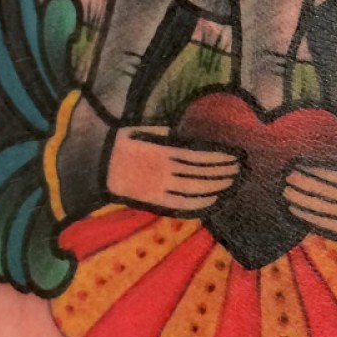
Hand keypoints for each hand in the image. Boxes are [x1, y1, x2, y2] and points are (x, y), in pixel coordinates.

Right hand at [107, 125, 238, 215]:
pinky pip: (181, 206)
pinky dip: (200, 204)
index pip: (199, 156)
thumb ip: (169, 133)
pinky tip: (214, 199)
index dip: (219, 158)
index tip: (235, 155)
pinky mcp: (153, 201)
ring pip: (194, 190)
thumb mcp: (145, 130)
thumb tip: (190, 134)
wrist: (96, 165)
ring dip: (217, 187)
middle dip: (223, 172)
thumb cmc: (123, 142)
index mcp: (162, 151)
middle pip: (201, 173)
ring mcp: (158, 188)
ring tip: (232, 183)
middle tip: (240, 169)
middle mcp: (162, 171)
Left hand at [283, 161, 336, 241]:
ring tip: (288, 196)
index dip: (318, 172)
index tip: (302, 166)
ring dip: (306, 204)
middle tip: (288, 178)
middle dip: (307, 186)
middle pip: (329, 195)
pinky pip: (333, 228)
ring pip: (328, 212)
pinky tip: (301, 216)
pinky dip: (316, 222)